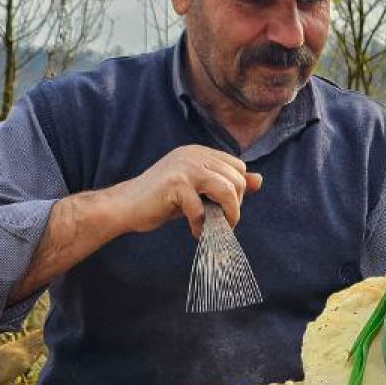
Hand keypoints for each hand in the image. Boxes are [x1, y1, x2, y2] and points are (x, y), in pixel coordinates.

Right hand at [105, 145, 263, 236]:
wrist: (125, 206)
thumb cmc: (162, 200)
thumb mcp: (198, 191)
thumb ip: (226, 185)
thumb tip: (259, 180)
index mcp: (200, 152)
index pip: (237, 167)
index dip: (237, 191)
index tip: (225, 210)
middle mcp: (194, 155)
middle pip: (236, 179)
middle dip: (235, 206)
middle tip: (223, 224)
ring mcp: (184, 167)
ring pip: (226, 190)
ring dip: (227, 215)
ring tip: (217, 229)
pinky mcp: (175, 184)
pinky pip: (201, 208)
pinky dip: (202, 225)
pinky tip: (195, 232)